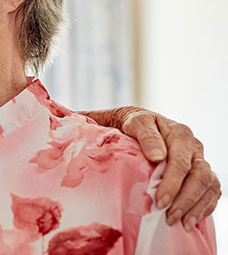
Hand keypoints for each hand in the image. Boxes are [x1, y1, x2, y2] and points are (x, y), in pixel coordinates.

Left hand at [121, 108, 220, 230]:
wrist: (141, 124)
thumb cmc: (135, 125)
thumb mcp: (136, 123)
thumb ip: (146, 137)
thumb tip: (157, 156)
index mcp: (181, 135)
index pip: (181, 163)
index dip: (172, 184)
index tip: (160, 202)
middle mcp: (195, 148)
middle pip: (200, 177)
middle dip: (186, 201)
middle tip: (169, 217)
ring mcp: (200, 161)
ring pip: (209, 186)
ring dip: (197, 208)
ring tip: (182, 224)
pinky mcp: (202, 172)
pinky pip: (212, 191)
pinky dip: (205, 207)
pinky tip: (192, 219)